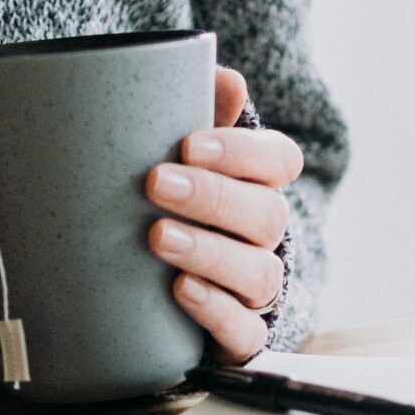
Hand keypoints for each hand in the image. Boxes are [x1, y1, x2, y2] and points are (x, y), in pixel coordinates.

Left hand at [145, 67, 303, 362]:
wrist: (136, 279)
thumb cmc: (161, 195)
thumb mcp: (173, 153)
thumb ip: (196, 111)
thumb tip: (227, 80)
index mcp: (258, 183)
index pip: (278, 160)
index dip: (241, 152)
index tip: (188, 143)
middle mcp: (264, 234)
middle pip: (266, 215)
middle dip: (212, 197)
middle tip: (155, 184)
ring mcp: (254, 287)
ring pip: (259, 273)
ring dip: (210, 252)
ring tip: (158, 238)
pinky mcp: (238, 334)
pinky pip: (245, 331)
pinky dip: (217, 311)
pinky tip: (181, 290)